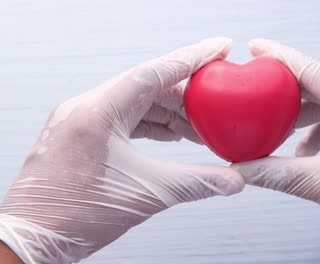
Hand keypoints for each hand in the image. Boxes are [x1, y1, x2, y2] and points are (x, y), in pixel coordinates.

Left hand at [0, 38, 243, 263]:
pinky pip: (123, 118)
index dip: (192, 59)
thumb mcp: (145, 195)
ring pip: (136, 103)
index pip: (154, 73)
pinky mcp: (81, 134)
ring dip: (170, 113)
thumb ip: (195, 183)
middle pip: (147, 87)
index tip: (217, 49)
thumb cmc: (73, 217)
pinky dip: (151, 124)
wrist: (33, 238)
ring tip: (198, 127)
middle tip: (215, 103)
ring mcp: (81, 119)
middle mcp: (85, 108)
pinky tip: (171, 135)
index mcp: (96, 112)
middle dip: (186, 96)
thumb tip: (234, 179)